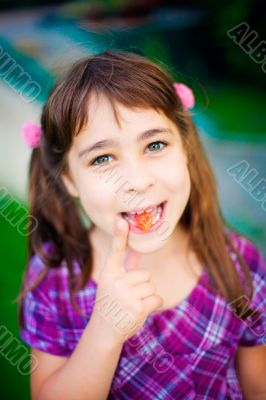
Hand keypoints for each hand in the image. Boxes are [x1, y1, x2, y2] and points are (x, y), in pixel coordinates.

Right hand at [92, 216, 162, 344]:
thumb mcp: (113, 284)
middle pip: (145, 274)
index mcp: (109, 273)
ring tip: (133, 305)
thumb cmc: (111, 304)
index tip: (121, 221)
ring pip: (152, 287)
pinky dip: (154, 306)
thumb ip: (125, 267)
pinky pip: (157, 298)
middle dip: (142, 287)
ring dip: (148, 297)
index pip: (116, 251)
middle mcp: (115, 282)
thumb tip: (136, 250)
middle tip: (129, 298)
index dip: (119, 235)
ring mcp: (125, 295)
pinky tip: (140, 311)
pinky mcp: (137, 307)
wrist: (104, 332)